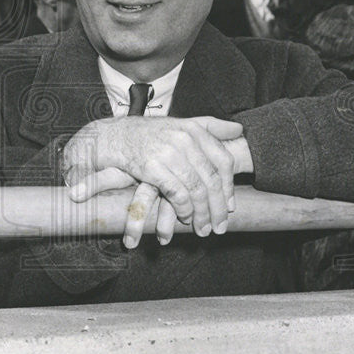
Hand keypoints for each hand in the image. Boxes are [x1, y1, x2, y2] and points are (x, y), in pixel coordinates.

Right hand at [63, 115, 245, 243]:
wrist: (114, 137)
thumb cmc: (148, 134)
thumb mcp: (180, 124)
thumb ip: (210, 126)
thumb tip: (238, 129)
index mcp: (194, 130)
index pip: (223, 160)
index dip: (229, 186)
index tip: (230, 205)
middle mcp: (184, 139)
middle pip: (211, 179)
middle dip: (217, 207)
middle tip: (220, 226)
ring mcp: (168, 153)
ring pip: (196, 190)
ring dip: (201, 214)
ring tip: (203, 229)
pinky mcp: (152, 167)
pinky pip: (177, 194)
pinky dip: (183, 209)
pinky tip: (184, 218)